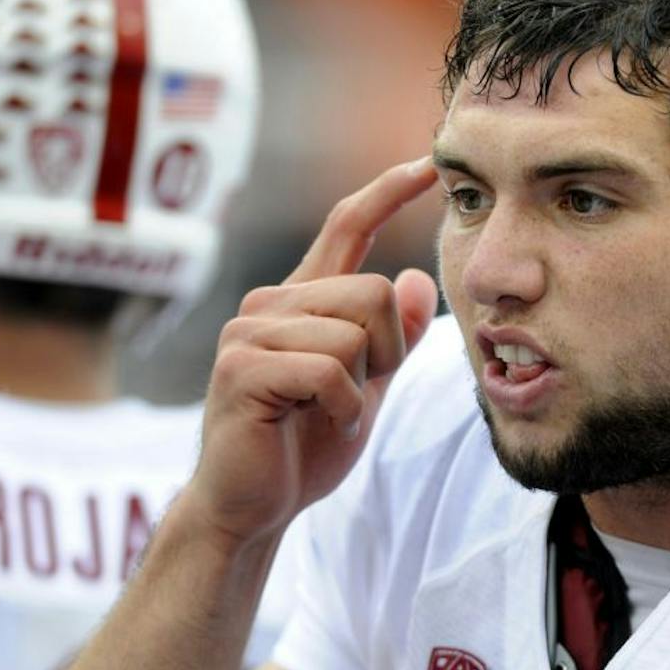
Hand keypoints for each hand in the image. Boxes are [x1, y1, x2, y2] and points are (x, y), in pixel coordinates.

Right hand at [189, 156, 439, 543]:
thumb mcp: (367, 386)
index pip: (347, 226)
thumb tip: (416, 278)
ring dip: (363, 386)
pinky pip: (329, 370)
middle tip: (360, 392)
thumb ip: (392, 337)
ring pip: (354, 333)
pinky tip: (323, 425)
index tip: (427, 164)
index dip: (387, 191)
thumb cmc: (305, 445)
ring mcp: (249, 332)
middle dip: (389, 351)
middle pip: (375, 292)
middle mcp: (271, 303)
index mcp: (302, 300)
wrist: (253, 505)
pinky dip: (345, 408)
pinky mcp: (242, 368)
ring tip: (331, 412)